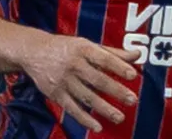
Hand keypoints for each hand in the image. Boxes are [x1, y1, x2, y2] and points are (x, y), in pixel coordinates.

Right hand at [22, 34, 139, 131]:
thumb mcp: (88, 45)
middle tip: (132, 100)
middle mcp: (74, 65)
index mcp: (84, 49)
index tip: (133, 75)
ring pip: (86, 97)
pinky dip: (85, 119)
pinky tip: (97, 126)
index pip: (104, 58)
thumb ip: (113, 52)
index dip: (119, 67)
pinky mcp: (56, 94)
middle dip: (116, 91)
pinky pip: (72, 109)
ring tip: (120, 117)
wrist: (34, 52)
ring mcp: (64, 81)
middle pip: (98, 80)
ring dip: (104, 109)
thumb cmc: (67, 48)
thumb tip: (138, 55)